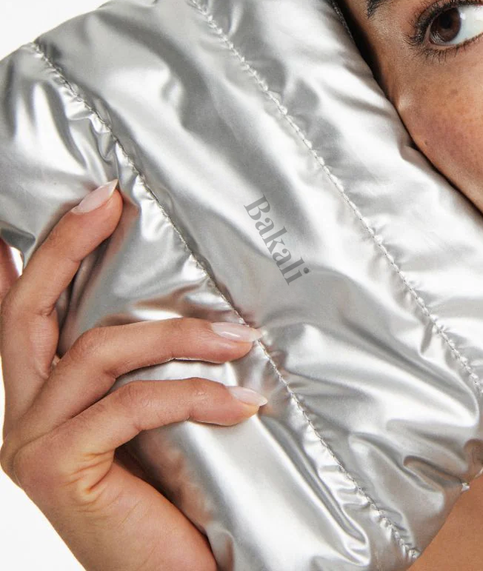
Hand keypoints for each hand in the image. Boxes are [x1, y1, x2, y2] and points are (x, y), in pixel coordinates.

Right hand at [0, 180, 267, 570]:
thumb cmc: (175, 499)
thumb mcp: (159, 421)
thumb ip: (151, 370)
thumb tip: (199, 309)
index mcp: (46, 399)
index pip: (24, 315)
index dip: (30, 258)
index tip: (65, 202)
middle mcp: (25, 416)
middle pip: (29, 311)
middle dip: (66, 247)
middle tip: (108, 200)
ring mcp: (33, 443)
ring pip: (97, 350)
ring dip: (179, 336)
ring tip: (240, 338)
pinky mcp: (57, 467)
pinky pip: (130, 404)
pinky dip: (192, 394)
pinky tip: (241, 402)